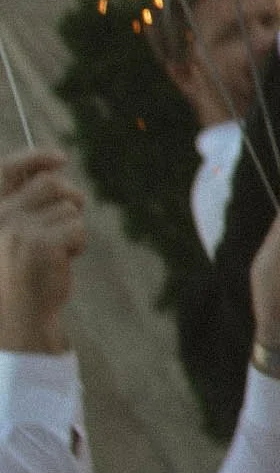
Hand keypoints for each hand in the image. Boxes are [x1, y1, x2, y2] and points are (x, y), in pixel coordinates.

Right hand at [0, 152, 84, 354]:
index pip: (6, 169)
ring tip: (57, 251)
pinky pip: (77, 227)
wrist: (19, 315)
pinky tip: (63, 261)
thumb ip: (27, 203)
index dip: (34, 157)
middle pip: (50, 183)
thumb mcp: (16, 234)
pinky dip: (78, 243)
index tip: (59, 157)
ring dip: (72, 227)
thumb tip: (54, 169)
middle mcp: (0, 216)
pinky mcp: (40, 243)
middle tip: (71, 219)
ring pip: (68, 207)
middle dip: (70, 198)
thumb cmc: (20, 275)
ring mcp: (17, 228)